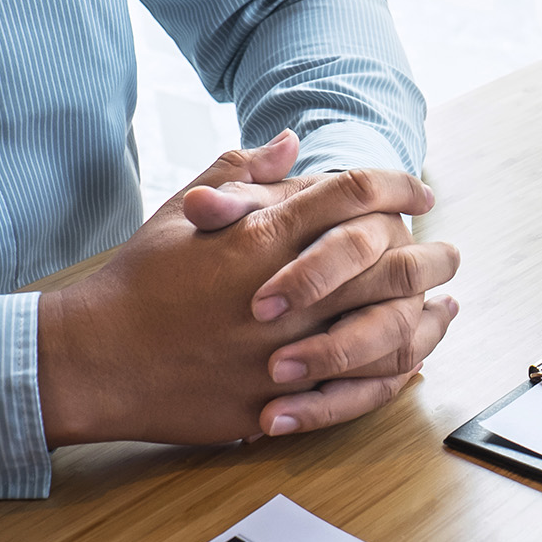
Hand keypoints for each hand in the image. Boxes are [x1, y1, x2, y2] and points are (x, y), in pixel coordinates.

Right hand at [38, 134, 454, 444]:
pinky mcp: (277, 401)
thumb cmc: (136, 282)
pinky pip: (356, 392)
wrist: (92, 359)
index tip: (420, 190)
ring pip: (386, 332)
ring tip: (444, 306)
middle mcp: (283, 294)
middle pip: (389, 264)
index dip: (397, 186)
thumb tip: (291, 140)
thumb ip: (241, 172)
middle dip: (431, 254)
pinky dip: (393, 376)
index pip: (353, 196)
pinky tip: (412, 362)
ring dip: (424, 318)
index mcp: (261, 238)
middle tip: (449, 252)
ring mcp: (283, 353)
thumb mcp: (181, 212)